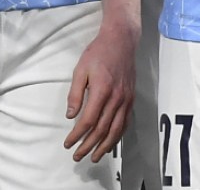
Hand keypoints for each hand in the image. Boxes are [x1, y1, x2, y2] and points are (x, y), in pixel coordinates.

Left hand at [63, 22, 135, 162]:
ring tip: (94, 157)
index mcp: (102, 91)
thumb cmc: (98, 53)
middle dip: (88, 145)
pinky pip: (125, 123)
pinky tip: (110, 143)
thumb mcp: (80, 69)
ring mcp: (126, 100)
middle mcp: (116, 98)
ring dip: (104, 146)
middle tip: (77, 156)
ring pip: (116, 130)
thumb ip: (75, 93)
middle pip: (102, 129)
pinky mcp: (131, 99)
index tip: (68, 143)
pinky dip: (117, 136)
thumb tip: (71, 115)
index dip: (77, 135)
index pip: (88, 120)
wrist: (121, 41)